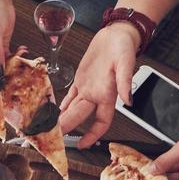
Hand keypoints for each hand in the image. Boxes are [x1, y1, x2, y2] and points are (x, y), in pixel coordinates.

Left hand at [58, 23, 139, 147]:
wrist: (116, 34)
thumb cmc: (123, 47)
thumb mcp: (126, 62)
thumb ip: (125, 81)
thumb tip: (128, 100)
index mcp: (108, 94)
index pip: (101, 121)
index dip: (93, 135)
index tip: (82, 145)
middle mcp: (97, 94)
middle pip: (80, 116)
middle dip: (68, 127)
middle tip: (53, 137)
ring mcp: (88, 87)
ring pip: (73, 108)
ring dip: (63, 118)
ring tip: (51, 128)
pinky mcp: (81, 78)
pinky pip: (71, 95)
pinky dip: (63, 104)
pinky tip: (56, 110)